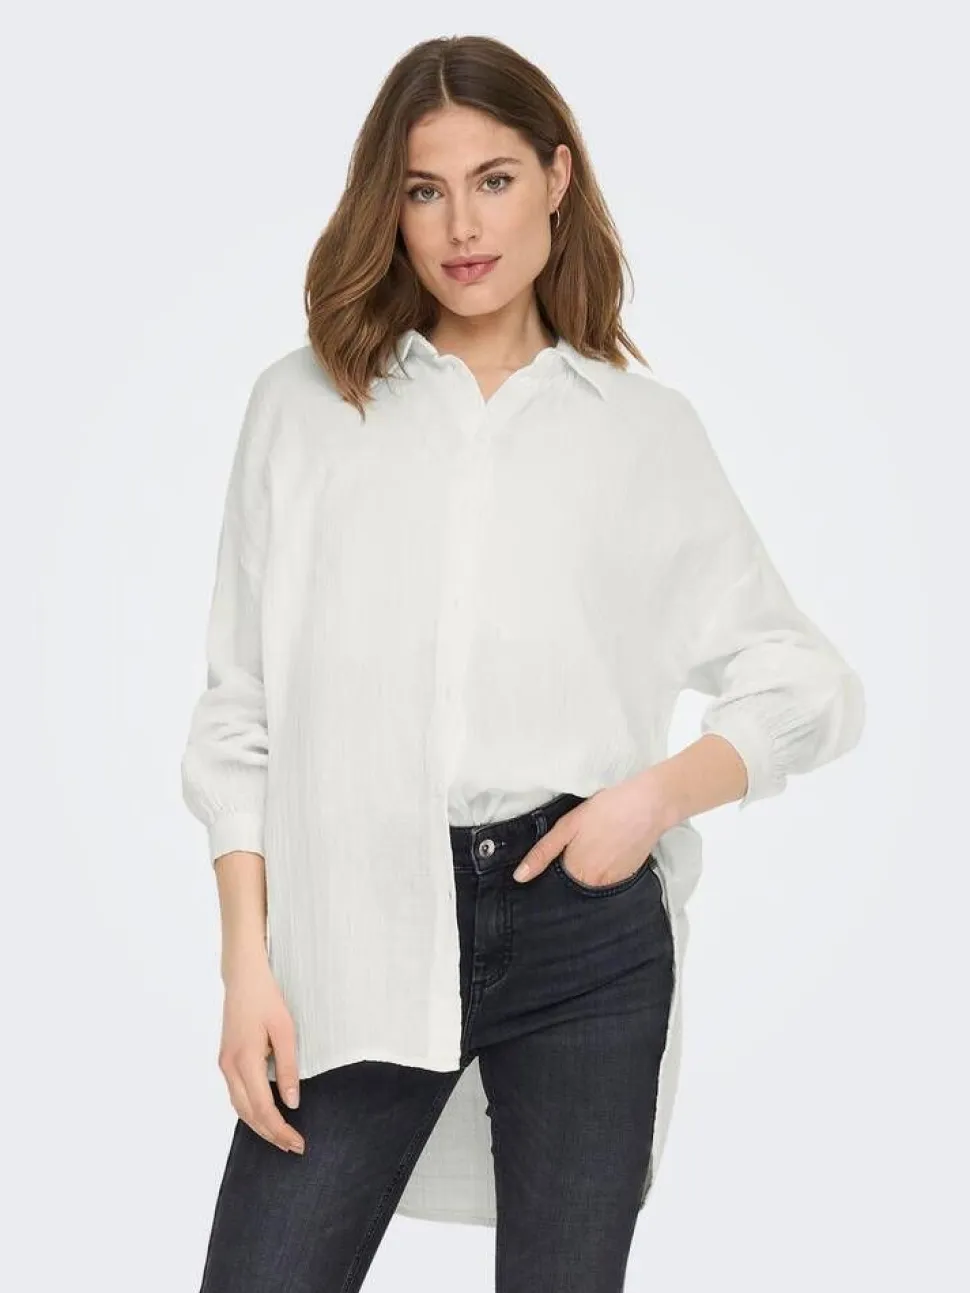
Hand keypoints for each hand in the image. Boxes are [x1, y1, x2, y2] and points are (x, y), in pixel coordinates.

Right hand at [217, 955, 305, 1153]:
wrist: (242, 977)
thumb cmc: (266, 999)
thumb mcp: (285, 1030)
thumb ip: (288, 1067)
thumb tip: (291, 1102)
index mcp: (245, 1060)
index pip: (262, 1108)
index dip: (279, 1130)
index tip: (297, 1143)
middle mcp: (230, 1067)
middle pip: (248, 1114)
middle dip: (270, 1134)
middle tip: (294, 1147)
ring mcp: (225, 1064)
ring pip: (239, 1107)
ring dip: (259, 1125)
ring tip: (282, 1137)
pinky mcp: (226, 1060)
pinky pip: (236, 1094)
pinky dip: (250, 1110)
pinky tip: (265, 1115)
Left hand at [512, 775, 670, 884]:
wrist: (648, 805)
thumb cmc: (605, 810)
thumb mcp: (567, 826)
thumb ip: (542, 853)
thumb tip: (519, 877)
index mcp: (576, 873)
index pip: (554, 886)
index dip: (550, 875)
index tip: (550, 864)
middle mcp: (594, 885)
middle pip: (572, 888)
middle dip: (566, 876)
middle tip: (571, 852)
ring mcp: (613, 884)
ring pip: (590, 886)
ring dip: (585, 875)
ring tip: (590, 850)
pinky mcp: (628, 878)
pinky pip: (607, 882)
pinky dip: (602, 871)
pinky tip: (605, 852)